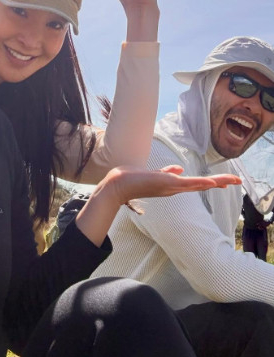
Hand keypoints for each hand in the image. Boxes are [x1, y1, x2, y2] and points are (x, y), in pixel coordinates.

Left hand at [75, 164, 240, 246]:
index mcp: (173, 185)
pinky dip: (201, 183)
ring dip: (216, 182)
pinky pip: (188, 184)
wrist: (119, 185)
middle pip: (202, 185)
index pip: (196, 183)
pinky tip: (212, 182)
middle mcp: (175, 188)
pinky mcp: (167, 185)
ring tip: (232, 180)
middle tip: (237, 181)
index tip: (225, 180)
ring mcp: (172, 187)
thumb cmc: (134, 179)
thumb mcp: (154, 174)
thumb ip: (167, 172)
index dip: (211, 182)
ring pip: (199, 185)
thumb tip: (179, 168)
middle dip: (220, 182)